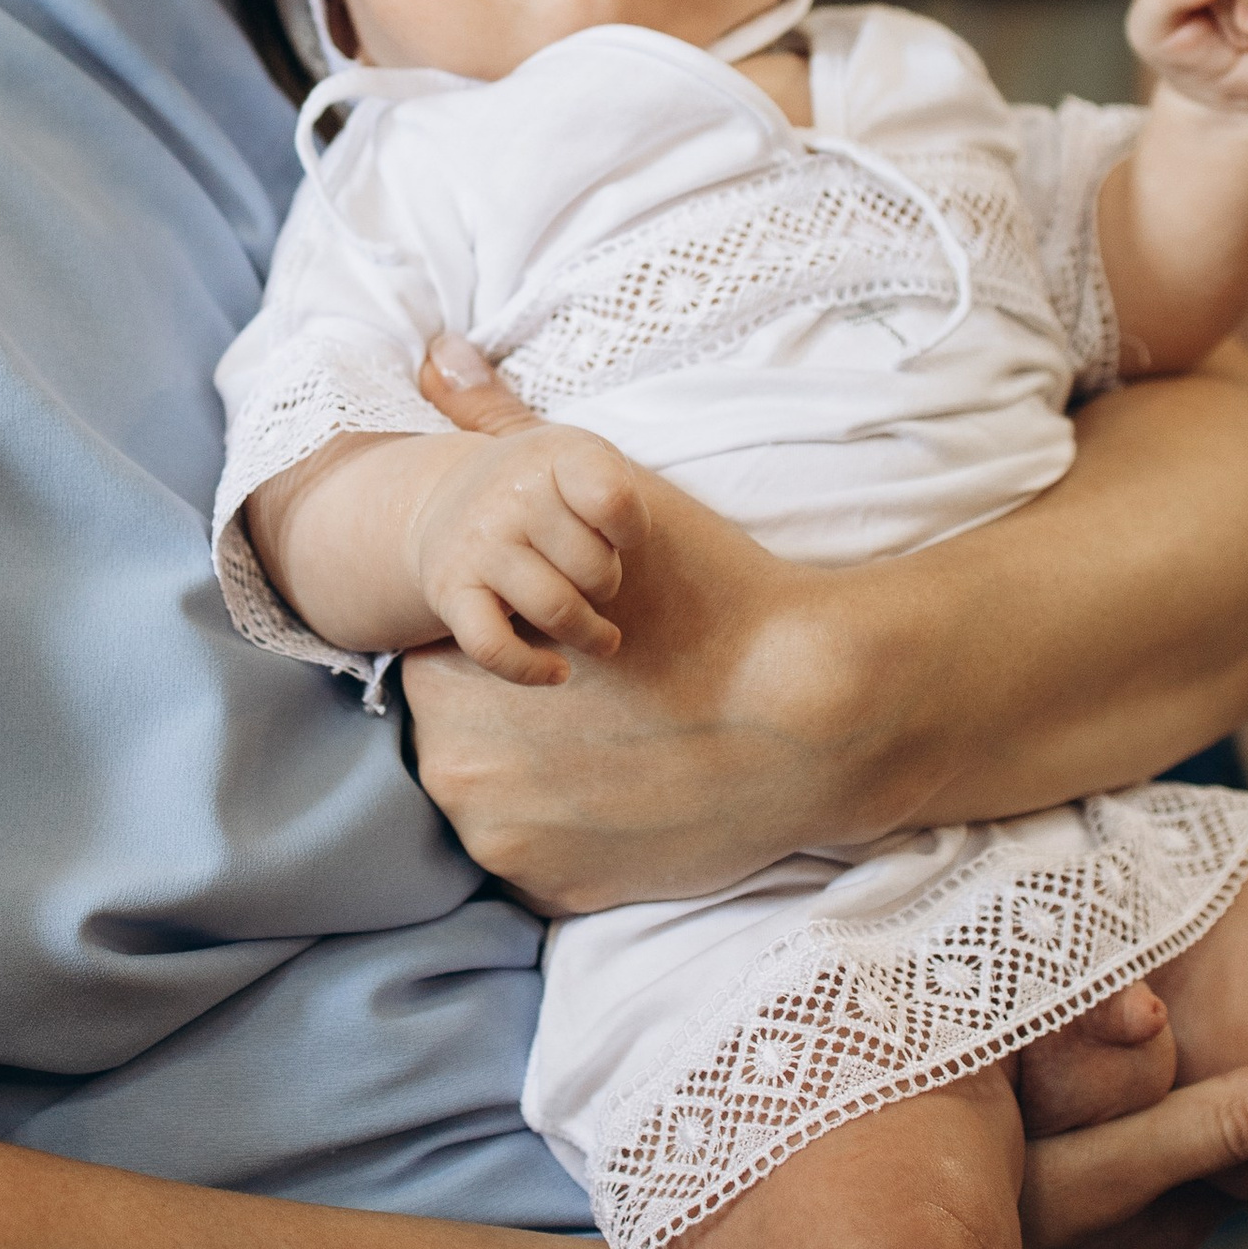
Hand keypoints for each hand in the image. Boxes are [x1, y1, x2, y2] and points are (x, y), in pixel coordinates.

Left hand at [406, 336, 825, 902]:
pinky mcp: (562, 897)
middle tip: (600, 695)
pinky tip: (632, 789)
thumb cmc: (703, 598)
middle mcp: (454, 778)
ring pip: (499, 803)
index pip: (441, 663)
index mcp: (442, 683)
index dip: (502, 643)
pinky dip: (578, 831)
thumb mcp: (596, 490)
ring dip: (540, 778)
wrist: (810, 708)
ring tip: (619, 742)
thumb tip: (437, 351)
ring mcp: (508, 848)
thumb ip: (499, 426)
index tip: (564, 643)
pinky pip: (544, 860)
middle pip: (459, 738)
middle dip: (511, 716)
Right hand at [407, 419, 650, 687]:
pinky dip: (531, 670)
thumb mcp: (584, 459)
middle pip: (595, 570)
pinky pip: (493, 647)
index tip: (621, 533)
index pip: (612, 500)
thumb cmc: (546, 490)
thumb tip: (614, 536)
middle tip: (594, 576)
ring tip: (601, 636)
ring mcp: (477, 546)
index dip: (632, 529)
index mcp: (551, 456)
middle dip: (606, 584)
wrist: (451, 502)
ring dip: (590, 633)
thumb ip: (614, 488)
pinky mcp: (450, 593)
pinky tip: (557, 671)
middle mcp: (508, 497)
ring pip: (557, 611)